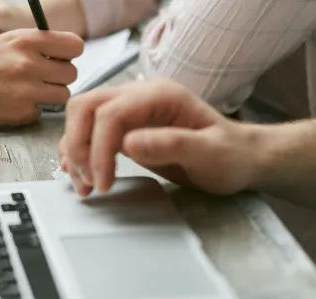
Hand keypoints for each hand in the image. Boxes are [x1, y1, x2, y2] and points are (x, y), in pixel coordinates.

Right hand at [0, 29, 82, 128]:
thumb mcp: (0, 43)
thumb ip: (31, 46)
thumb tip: (59, 56)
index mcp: (24, 39)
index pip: (74, 45)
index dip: (68, 54)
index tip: (59, 59)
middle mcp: (28, 63)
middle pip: (71, 73)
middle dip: (58, 77)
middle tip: (40, 79)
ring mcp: (27, 90)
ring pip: (62, 95)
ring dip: (49, 96)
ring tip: (26, 92)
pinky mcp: (21, 113)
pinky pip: (41, 112)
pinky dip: (30, 111)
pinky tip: (10, 104)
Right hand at [59, 79, 261, 196]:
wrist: (241, 160)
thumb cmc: (231, 156)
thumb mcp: (210, 153)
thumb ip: (173, 144)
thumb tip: (130, 142)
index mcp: (160, 95)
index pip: (110, 112)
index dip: (98, 148)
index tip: (103, 184)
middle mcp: (140, 98)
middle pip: (86, 107)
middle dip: (78, 146)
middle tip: (88, 183)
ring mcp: (130, 113)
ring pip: (82, 119)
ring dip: (74, 151)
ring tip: (85, 187)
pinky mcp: (125, 131)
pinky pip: (89, 134)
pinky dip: (79, 154)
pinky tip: (81, 177)